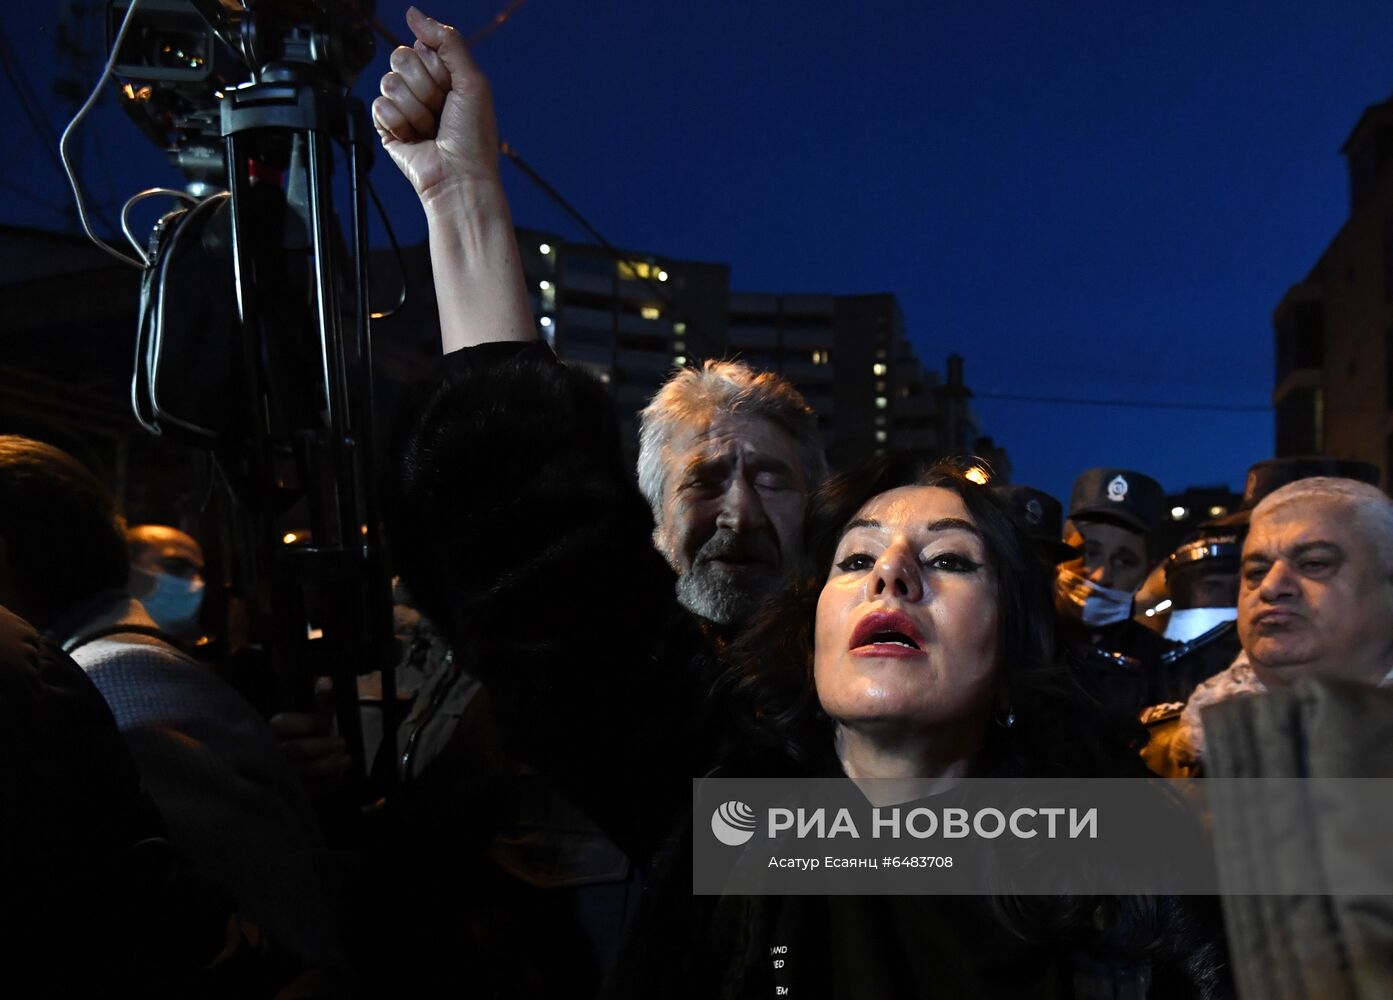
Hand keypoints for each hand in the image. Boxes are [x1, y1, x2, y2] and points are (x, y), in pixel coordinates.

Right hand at [269, 711, 353, 795]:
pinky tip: (338, 778)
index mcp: (271, 730)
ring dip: (328, 765)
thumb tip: (327, 684)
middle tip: (342, 743)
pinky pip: (305, 791)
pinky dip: (325, 785)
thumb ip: (317, 704)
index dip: (312, 723)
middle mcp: (270, 752)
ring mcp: (276, 774)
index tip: (328, 723)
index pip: (288, 724)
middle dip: (323, 746)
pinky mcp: (286, 793)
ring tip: (347, 760)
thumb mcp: (304, 720)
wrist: (273, 770)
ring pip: (302, 771)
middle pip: (297, 749)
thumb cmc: (294, 740)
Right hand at [372, 6, 500, 203]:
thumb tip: (413, 13)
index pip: (421, 45)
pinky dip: (399, 123)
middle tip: (442, 112)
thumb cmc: (473, 136)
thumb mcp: (472, 80)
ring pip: (389, 82)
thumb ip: (447, 41)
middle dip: (425, 88)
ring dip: (416, 110)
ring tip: (431, 130)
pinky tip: (415, 138)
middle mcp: (421, 86)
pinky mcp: (387, 126)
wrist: (460, 177)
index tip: (452, 91)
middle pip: (400, 58)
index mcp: (442, 72)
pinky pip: (378, 106)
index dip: (437, 68)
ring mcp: (403, 106)